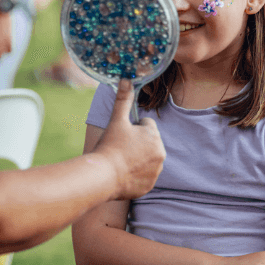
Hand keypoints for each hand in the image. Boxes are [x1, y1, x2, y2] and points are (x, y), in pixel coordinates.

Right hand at [93, 80, 165, 199]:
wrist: (103, 177)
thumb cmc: (109, 146)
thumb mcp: (116, 120)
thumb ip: (123, 99)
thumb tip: (126, 79)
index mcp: (154, 136)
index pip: (146, 126)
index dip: (132, 129)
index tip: (121, 137)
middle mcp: (160, 153)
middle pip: (147, 143)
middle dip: (136, 144)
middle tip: (120, 149)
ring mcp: (156, 171)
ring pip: (146, 159)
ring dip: (136, 159)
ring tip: (120, 162)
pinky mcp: (149, 186)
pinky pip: (143, 176)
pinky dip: (135, 175)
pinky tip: (122, 174)